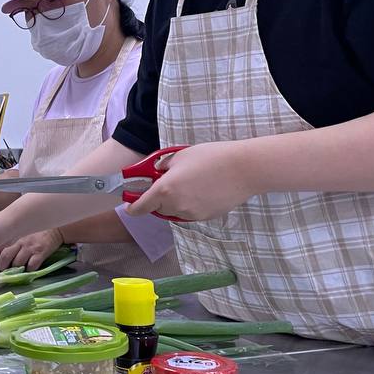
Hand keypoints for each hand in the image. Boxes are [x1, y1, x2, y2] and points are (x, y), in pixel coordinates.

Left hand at [0, 228, 61, 271]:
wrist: (54, 229)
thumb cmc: (35, 232)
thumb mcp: (20, 233)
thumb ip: (9, 240)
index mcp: (13, 236)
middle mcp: (19, 241)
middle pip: (6, 255)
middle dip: (2, 265)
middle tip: (2, 269)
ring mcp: (30, 247)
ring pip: (18, 262)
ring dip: (15, 268)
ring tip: (15, 271)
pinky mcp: (41, 252)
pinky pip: (32, 265)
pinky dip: (29, 270)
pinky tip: (28, 270)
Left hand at [125, 141, 258, 221]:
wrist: (243, 169)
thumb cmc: (211, 157)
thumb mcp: (179, 156)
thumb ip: (162, 168)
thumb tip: (156, 173)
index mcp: (164, 190)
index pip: (140, 207)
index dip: (132, 207)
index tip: (130, 205)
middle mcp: (175, 206)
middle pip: (158, 209)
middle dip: (157, 200)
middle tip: (166, 185)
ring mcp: (191, 214)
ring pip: (174, 212)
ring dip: (174, 202)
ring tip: (189, 184)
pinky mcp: (205, 217)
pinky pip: (189, 213)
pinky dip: (189, 205)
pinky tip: (201, 190)